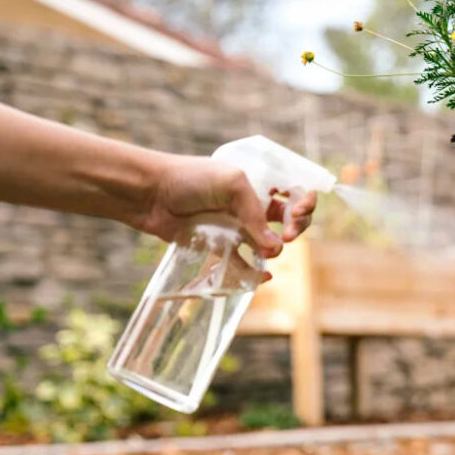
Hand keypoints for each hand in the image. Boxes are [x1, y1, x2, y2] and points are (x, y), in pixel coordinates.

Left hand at [133, 154, 316, 257]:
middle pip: (289, 221)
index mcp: (259, 184)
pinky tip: (262, 276)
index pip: (294, 194)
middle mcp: (251, 206)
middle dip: (297, 228)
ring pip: (268, 245)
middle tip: (289, 235)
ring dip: (274, 251)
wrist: (151, 194)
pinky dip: (254, 272)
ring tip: (268, 252)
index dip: (304, 204)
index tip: (297, 212)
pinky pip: (243, 264)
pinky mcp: (220, 247)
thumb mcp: (231, 183)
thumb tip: (274, 247)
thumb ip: (255, 213)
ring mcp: (236, 228)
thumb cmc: (190, 178)